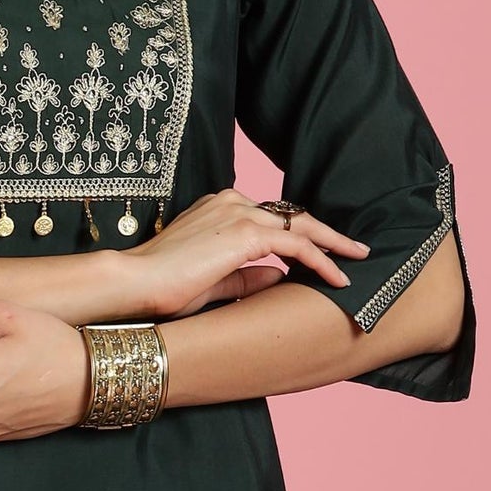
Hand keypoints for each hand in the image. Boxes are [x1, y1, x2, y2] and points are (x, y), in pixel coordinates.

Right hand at [129, 192, 368, 314]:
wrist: (134, 283)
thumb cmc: (161, 288)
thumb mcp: (212, 281)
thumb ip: (246, 276)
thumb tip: (280, 276)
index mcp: (220, 208)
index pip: (271, 217)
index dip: (300, 234)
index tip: (320, 251)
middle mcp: (232, 202)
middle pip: (292, 215)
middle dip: (327, 234)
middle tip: (355, 250)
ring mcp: (239, 214)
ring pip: (301, 226)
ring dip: (333, 245)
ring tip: (356, 261)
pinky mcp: (245, 233)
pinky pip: (296, 246)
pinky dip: (321, 261)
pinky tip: (337, 277)